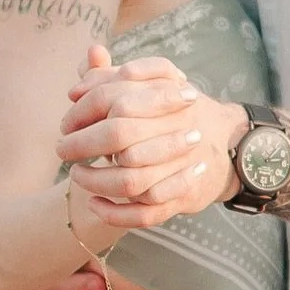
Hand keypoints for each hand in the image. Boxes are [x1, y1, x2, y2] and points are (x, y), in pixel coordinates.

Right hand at [0, 267, 108, 289]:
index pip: (50, 263)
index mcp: (30, 268)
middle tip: (99, 287)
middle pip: (44, 288)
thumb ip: (81, 264)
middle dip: (73, 288)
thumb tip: (112, 261)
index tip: (99, 270)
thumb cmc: (53, 279)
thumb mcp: (61, 268)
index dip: (73, 265)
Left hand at [58, 54, 243, 229]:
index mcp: (166, 93)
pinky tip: (94, 203)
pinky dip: (115, 212)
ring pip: (130, 180)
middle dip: (83, 143)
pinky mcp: (184, 197)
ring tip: (76, 175)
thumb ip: (112, 77)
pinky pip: (146, 213)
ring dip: (96, 180)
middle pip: (120, 134)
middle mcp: (177, 126)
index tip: (66, 123)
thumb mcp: (149, 84)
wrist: (226, 139)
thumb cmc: (175, 109)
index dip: (82, 111)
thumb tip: (80, 76)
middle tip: (63, 149)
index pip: (113, 97)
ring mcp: (182, 166)